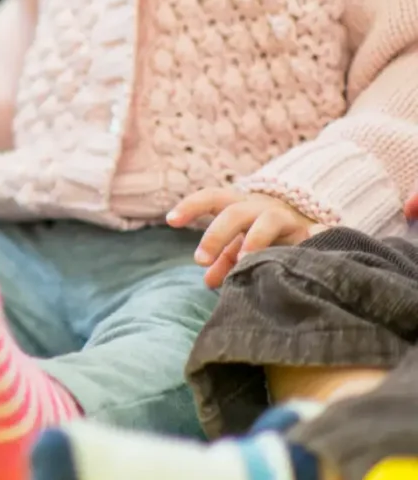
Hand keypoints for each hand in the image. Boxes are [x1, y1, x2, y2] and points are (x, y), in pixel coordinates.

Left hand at [168, 188, 322, 288]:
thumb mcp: (240, 246)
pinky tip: (303, 245)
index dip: (190, 206)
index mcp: (237, 207)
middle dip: (215, 234)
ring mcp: (285, 218)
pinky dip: (306, 239)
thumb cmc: (263, 236)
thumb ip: (223, 260)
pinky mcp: (309, 232)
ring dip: (254, 239)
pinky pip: (308, 234)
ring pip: (267, 220)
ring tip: (243, 260)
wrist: (307, 227)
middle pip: (233, 212)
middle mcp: (259, 208)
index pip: (210, 198)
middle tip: (200, 260)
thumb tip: (208, 281)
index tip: (170, 221)